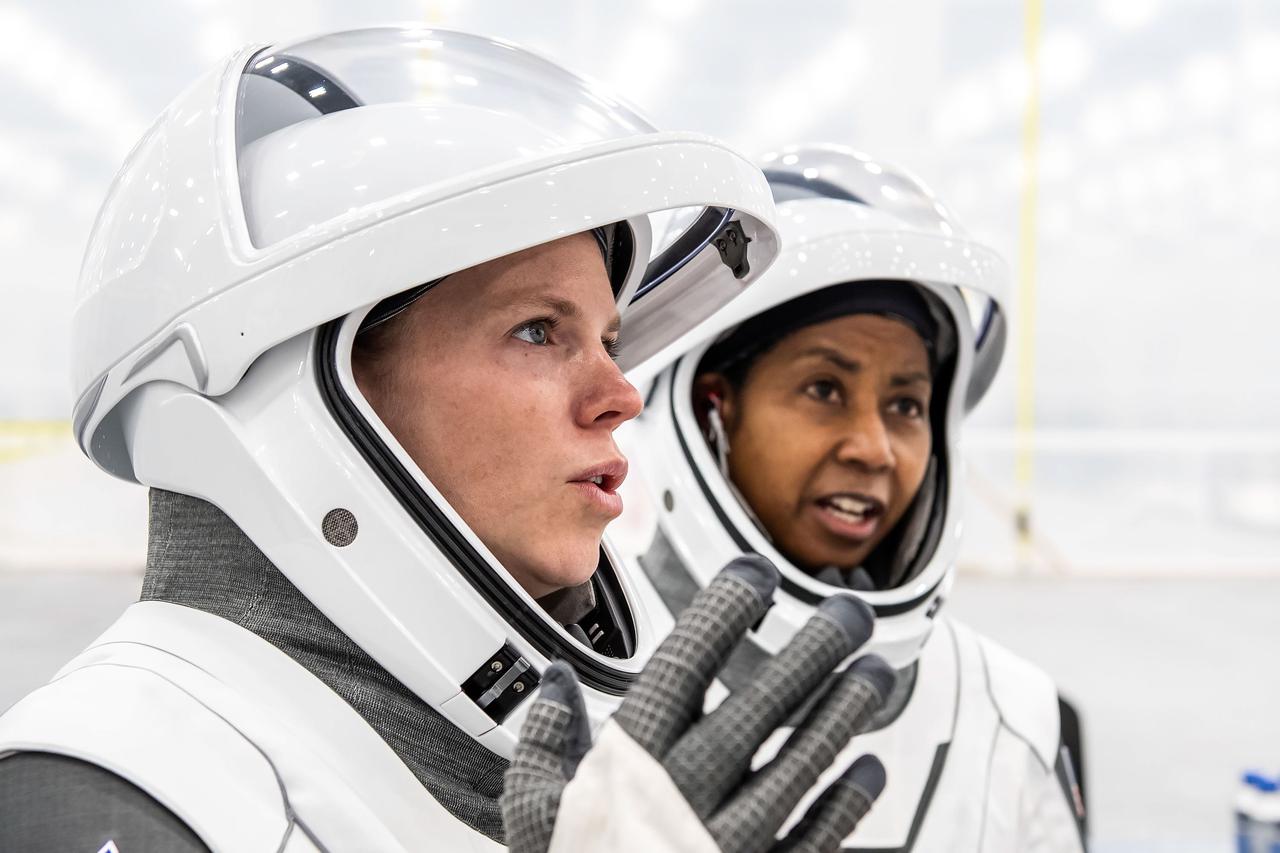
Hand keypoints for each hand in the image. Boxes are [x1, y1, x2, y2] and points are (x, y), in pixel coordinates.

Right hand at [502, 555, 894, 852]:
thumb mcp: (534, 811)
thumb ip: (545, 743)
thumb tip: (556, 685)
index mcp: (632, 764)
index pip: (685, 668)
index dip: (724, 614)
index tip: (756, 573)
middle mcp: (687, 794)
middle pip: (761, 708)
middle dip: (812, 654)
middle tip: (852, 614)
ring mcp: (729, 841)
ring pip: (801, 767)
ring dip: (843, 718)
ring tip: (876, 675)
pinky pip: (814, 839)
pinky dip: (846, 805)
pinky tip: (868, 769)